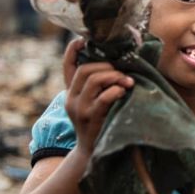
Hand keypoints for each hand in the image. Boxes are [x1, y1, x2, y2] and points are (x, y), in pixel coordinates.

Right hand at [63, 39, 133, 155]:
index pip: (68, 66)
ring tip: (126, 81)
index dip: (73, 50)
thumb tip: (117, 65)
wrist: (92, 154)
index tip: (83, 40)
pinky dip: (116, 90)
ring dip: (114, 76)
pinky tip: (124, 91)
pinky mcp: (90, 118)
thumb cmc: (99, 125)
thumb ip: (99, 87)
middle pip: (84, 69)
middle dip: (106, 65)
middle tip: (122, 71)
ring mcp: (79, 109)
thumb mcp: (94, 104)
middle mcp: (71, 98)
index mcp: (71, 92)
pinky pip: (103, 97)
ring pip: (93, 79)